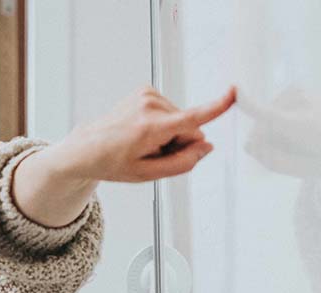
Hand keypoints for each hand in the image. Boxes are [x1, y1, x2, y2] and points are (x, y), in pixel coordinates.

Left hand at [38, 85, 236, 183]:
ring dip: (168, 135)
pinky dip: (162, 125)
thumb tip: (206, 147)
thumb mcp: (148, 174)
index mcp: (150, 128)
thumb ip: (182, 163)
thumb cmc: (114, 163)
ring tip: (143, 143)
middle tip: (152, 153)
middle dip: (179, 143)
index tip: (233, 92)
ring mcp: (147, 95)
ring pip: (180, 120)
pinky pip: (170, 112)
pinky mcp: (146, 91)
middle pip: (190, 128)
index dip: (217, 107)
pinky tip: (142, 132)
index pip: (191, 119)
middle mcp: (150, 106)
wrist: (87, 148)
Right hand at [240, 85, 320, 179]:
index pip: (273, 116)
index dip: (251, 105)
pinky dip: (277, 122)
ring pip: (265, 119)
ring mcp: (300, 92)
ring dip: (273, 133)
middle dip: (267, 142)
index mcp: (306, 127)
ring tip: (299, 139)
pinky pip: (271, 110)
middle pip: (262, 127)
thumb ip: (270, 160)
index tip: (235, 91)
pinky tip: (296, 128)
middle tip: (294, 150)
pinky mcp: (296, 87)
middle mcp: (304, 104)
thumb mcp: (300, 170)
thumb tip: (247, 144)